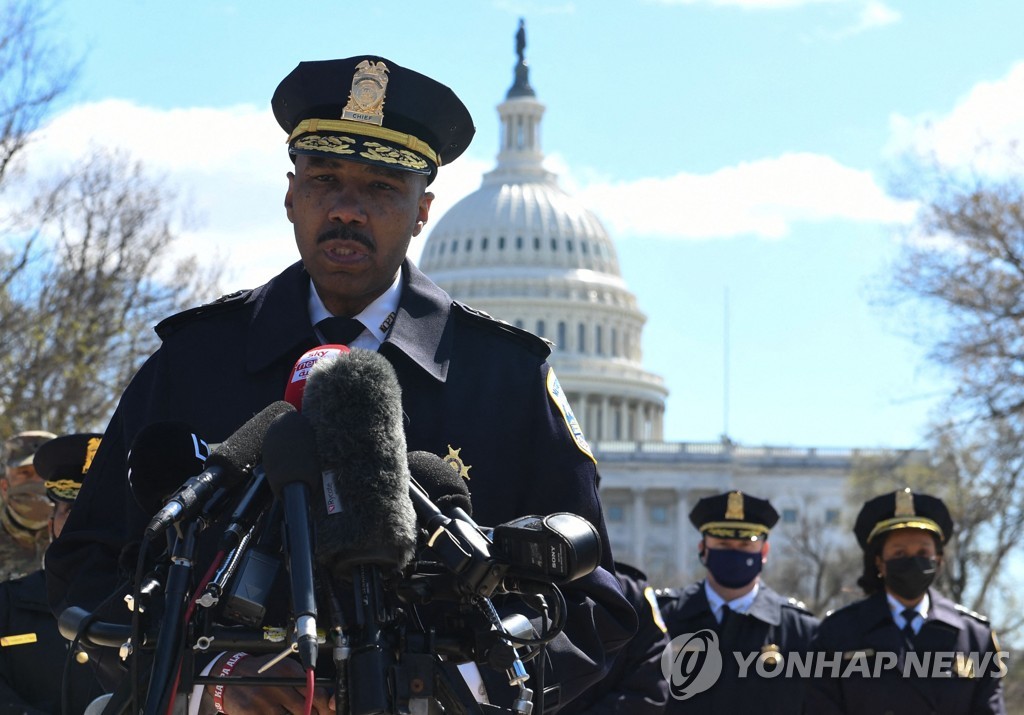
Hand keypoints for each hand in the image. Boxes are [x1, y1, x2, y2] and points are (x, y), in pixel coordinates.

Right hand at [203, 652, 333, 713]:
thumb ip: (301, 681)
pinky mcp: (253, 713)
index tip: (328, 712)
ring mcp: (265, 702)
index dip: (325, 707)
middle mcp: (278, 685)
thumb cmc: (260, 673)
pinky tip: (276, 713)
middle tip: (310, 713)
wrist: (228, 674)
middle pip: (306, 710)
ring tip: (289, 712)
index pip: (316, 693)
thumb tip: (324, 698)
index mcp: (289, 671)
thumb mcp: (283, 668)